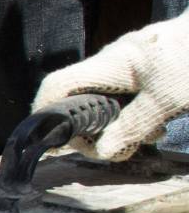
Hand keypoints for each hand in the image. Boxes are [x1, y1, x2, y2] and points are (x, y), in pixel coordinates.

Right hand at [32, 13, 188, 160]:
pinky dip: (132, 114)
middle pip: (78, 99)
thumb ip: (134, 126)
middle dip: (93, 131)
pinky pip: (123, 95)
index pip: (57, 86)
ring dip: (118, 125)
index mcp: (107, 65)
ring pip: (103, 100)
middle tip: (118, 150)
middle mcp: (110, 61)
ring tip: (151, 135)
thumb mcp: (168, 100)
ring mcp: (126, 63)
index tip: (56, 142)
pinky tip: (158, 122)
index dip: (45, 113)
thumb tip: (103, 151)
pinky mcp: (143, 66)